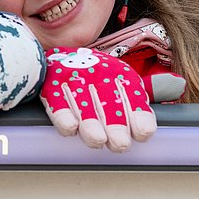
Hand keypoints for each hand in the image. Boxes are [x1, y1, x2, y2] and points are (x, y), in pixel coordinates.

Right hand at [40, 47, 156, 151]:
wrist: (63, 56)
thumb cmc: (96, 78)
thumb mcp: (119, 83)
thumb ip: (133, 105)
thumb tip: (146, 132)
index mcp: (120, 76)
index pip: (133, 96)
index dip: (139, 115)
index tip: (143, 133)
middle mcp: (99, 75)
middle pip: (108, 102)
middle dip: (116, 124)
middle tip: (120, 143)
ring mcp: (74, 79)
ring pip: (83, 104)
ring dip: (90, 124)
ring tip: (97, 140)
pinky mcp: (52, 85)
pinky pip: (57, 101)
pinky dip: (62, 115)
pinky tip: (70, 127)